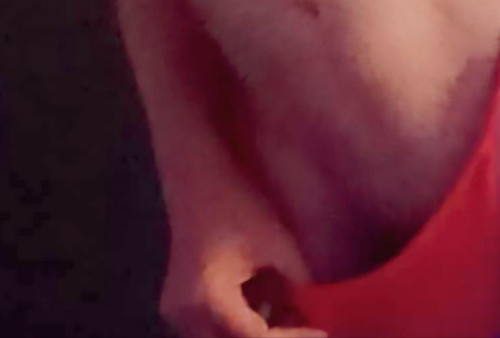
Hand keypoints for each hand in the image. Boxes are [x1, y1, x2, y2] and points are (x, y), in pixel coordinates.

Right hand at [159, 193, 328, 337]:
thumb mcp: (276, 243)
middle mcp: (185, 316)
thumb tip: (317, 307)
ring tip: (292, 315)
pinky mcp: (180, 306)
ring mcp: (177, 313)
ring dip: (256, 333)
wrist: (197, 178)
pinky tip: (270, 306)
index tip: (322, 331)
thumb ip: (297, 282)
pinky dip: (242, 322)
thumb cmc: (237, 203)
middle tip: (306, 326)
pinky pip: (213, 328)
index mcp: (209, 300)